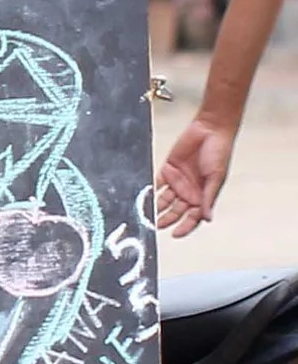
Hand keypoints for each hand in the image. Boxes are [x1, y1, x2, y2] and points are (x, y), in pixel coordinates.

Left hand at [157, 116, 237, 233]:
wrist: (209, 129)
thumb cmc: (220, 152)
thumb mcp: (216, 177)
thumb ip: (209, 198)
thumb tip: (207, 219)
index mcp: (204, 195)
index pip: (193, 217)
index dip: (185, 226)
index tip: (175, 234)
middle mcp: (190, 191)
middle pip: (176, 211)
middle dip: (167, 219)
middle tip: (156, 226)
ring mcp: (178, 181)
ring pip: (165, 200)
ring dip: (157, 208)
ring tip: (148, 216)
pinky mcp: (168, 169)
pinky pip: (157, 183)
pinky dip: (151, 191)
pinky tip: (144, 198)